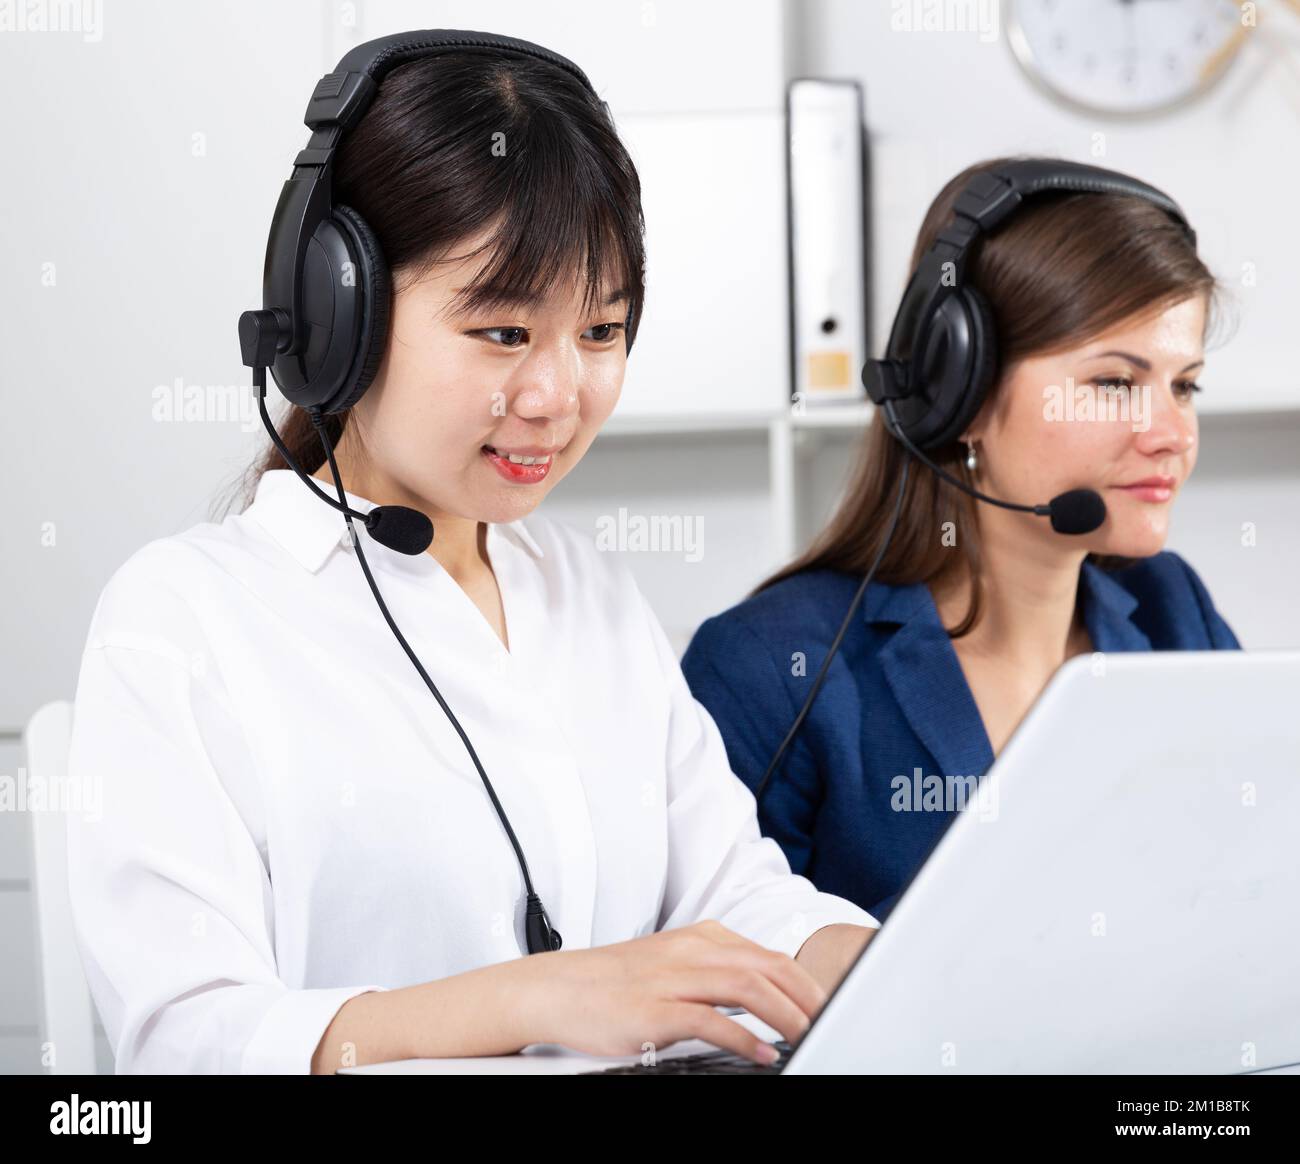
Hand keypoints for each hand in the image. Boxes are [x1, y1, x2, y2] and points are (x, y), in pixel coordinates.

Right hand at [517, 919, 828, 1064]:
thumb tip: (768, 994)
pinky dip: (742, 1037)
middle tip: (833, 1023)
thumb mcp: (675, 963)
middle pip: (768, 967)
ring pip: (746, 987)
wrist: (559, 988)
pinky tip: (762, 1053)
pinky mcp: (655, 1010)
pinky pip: (709, 1021)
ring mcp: (673, 978)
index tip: (830, 1007)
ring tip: (809, 1037)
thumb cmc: (618, 982)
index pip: (771, 956)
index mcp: (703, 938)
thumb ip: (718, 972)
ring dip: (786, 1015)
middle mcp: (693, 951)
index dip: (808, 983)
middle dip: (808, 997)